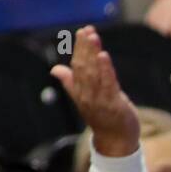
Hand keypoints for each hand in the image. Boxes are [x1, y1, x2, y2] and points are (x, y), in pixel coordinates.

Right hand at [50, 26, 139, 156]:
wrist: (116, 141)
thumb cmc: (103, 118)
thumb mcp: (85, 98)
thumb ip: (70, 82)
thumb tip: (55, 69)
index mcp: (79, 91)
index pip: (77, 65)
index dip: (79, 48)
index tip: (82, 31)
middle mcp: (87, 95)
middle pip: (84, 67)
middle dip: (85, 47)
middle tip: (87, 30)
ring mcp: (99, 100)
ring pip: (94, 73)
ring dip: (93, 54)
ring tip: (93, 37)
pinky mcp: (113, 104)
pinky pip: (108, 84)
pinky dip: (105, 70)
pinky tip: (103, 56)